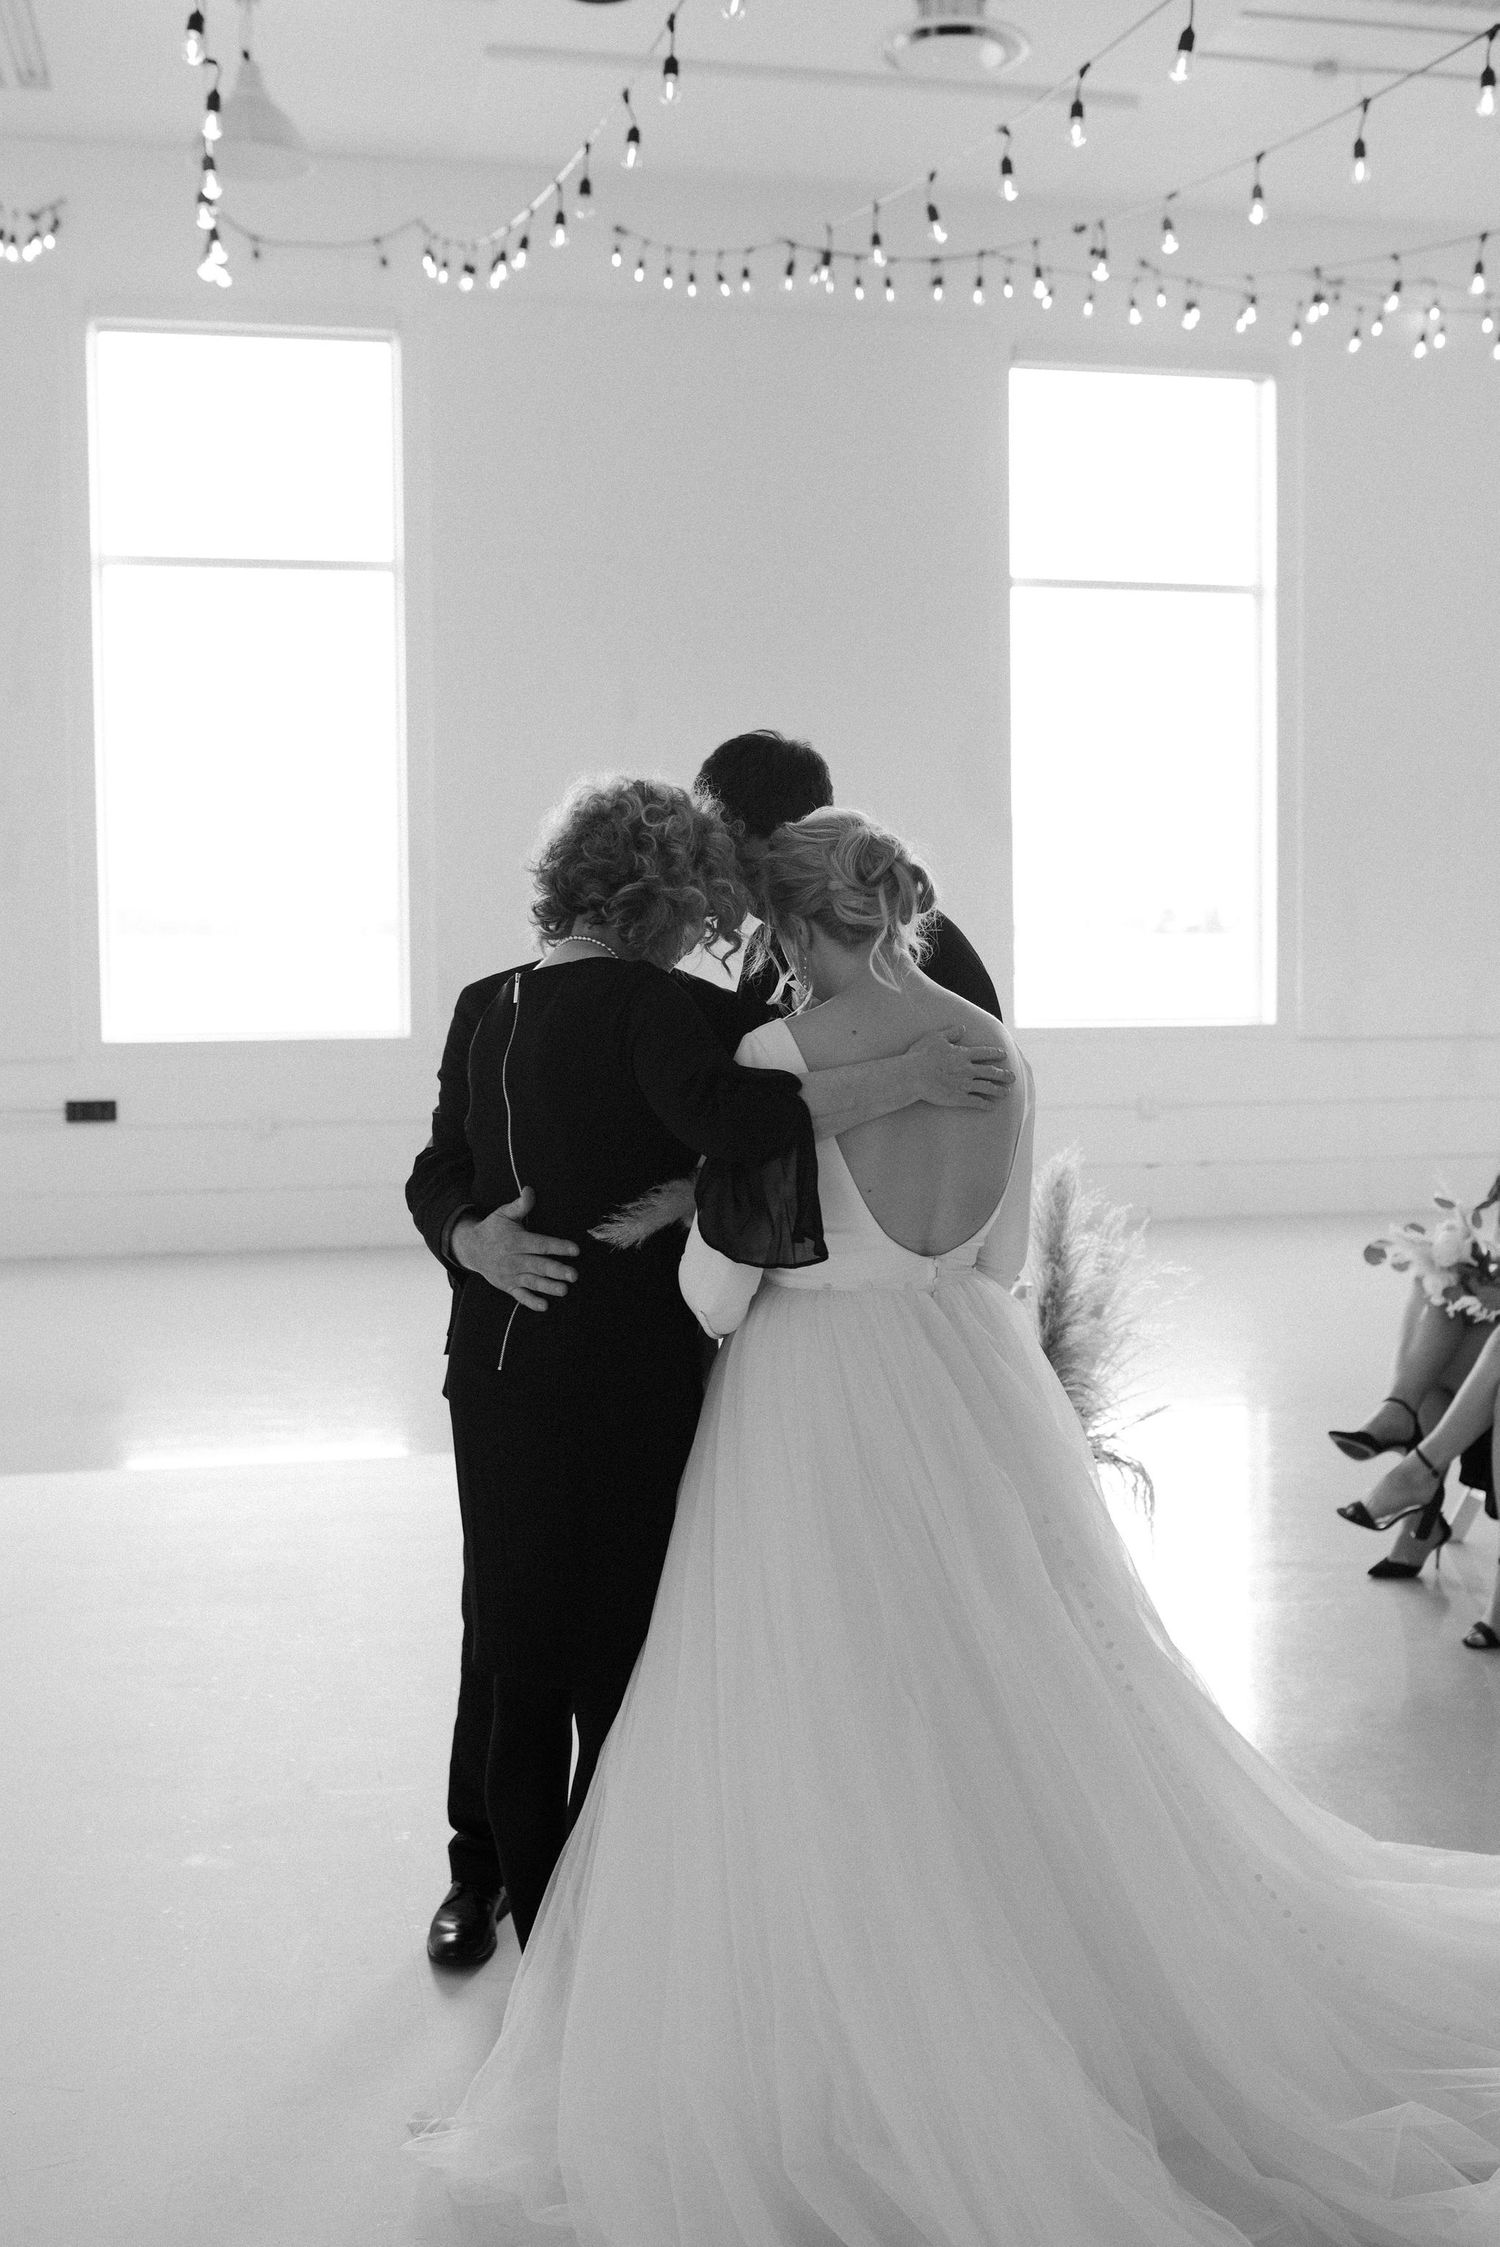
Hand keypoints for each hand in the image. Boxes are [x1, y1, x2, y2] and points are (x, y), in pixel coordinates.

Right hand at [451, 1187, 578, 1311]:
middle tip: (573, 1275)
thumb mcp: (503, 1213)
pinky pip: (520, 1296)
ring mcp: (510, 1275)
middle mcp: (513, 1259)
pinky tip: (544, 1306)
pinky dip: (530, 1302)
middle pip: (538, 1265)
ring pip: (532, 1282)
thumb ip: (520, 1205)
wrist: (471, 1249)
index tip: (574, 1249)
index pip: (540, 1244)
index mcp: (515, 1241)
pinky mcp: (508, 1286)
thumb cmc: (493, 1229)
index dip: (557, 1246)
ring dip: (548, 1287)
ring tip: (564, 1290)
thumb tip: (530, 1190)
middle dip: (556, 1270)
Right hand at [906, 1027, 1014, 1108]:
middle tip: (1012, 1077)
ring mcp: (964, 1084)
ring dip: (999, 1090)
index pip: (985, 1053)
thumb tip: (962, 1028)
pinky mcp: (958, 1098)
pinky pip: (976, 1101)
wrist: (913, 1075)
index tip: (1004, 1055)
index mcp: (963, 1054)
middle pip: (991, 1071)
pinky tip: (991, 1106)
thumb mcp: (936, 1038)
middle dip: (1004, 1074)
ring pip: (987, 1087)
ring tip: (1007, 1092)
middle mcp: (967, 1069)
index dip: (996, 1053)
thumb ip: (951, 1033)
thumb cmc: (921, 1055)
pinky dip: (985, 1104)